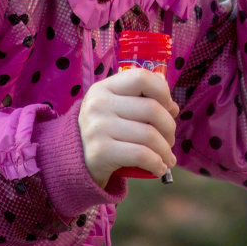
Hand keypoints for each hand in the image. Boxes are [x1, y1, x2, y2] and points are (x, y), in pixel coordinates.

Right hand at [78, 68, 179, 186]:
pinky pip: (141, 155)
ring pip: (150, 135)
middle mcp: (98, 104)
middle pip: (152, 109)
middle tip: (170, 140)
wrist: (74, 162)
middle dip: (169, 127)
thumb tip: (172, 106)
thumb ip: (141, 100)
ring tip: (167, 157)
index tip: (170, 109)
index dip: (163, 92)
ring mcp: (97, 127)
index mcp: (103, 88)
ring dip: (166, 150)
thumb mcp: (116, 109)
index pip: (141, 77)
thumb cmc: (105, 132)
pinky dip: (157, 163)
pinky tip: (160, 167)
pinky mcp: (100, 152)